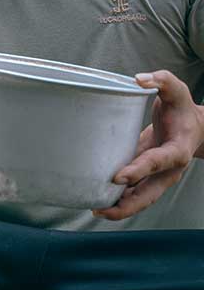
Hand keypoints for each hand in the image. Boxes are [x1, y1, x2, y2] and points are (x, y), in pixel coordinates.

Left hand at [95, 70, 203, 219]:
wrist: (193, 127)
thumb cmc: (181, 108)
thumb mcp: (177, 91)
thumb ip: (162, 81)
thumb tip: (139, 79)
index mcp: (178, 149)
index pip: (158, 162)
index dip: (139, 170)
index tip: (117, 177)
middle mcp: (169, 169)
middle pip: (150, 193)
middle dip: (127, 204)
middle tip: (101, 209)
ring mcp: (159, 177)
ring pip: (141, 199)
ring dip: (120, 208)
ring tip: (95, 210)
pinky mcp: (147, 178)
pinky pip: (134, 194)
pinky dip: (119, 200)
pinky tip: (98, 203)